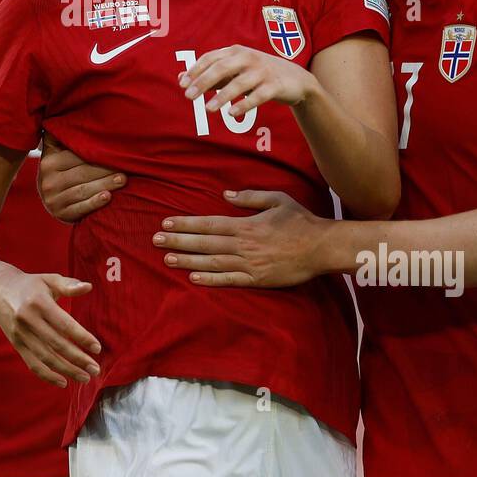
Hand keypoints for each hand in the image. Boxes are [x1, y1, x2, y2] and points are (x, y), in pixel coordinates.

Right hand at [0, 267, 100, 387]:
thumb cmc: (30, 285)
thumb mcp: (49, 279)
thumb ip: (69, 285)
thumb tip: (88, 287)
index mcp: (39, 303)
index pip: (64, 324)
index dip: (81, 337)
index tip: (97, 348)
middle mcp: (28, 320)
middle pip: (56, 344)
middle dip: (78, 359)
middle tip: (95, 369)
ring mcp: (20, 334)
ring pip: (46, 357)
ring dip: (67, 370)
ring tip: (85, 377)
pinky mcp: (16, 344)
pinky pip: (32, 364)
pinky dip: (47, 375)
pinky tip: (63, 382)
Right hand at [37, 132, 123, 222]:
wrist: (55, 199)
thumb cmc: (64, 167)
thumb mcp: (58, 150)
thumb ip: (63, 133)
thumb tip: (74, 104)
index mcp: (48, 160)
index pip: (76, 156)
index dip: (97, 154)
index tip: (115, 150)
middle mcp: (47, 180)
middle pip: (82, 173)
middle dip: (106, 170)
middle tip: (126, 167)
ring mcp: (52, 199)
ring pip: (83, 190)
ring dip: (105, 184)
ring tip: (123, 180)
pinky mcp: (61, 214)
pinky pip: (80, 208)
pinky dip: (95, 203)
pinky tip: (108, 197)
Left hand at [155, 190, 328, 287]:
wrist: (321, 247)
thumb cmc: (301, 221)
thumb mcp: (277, 199)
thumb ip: (250, 197)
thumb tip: (226, 195)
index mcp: (246, 225)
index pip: (208, 224)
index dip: (185, 224)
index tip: (166, 224)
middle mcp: (243, 245)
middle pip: (204, 243)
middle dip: (178, 242)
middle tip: (155, 241)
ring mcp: (250, 264)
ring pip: (212, 262)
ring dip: (187, 261)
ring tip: (167, 259)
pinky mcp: (258, 280)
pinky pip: (229, 280)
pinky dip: (210, 279)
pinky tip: (193, 278)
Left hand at [179, 45, 316, 117]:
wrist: (295, 78)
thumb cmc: (257, 74)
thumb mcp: (234, 71)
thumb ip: (210, 75)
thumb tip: (181, 79)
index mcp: (236, 52)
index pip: (211, 58)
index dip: (196, 70)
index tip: (182, 84)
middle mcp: (248, 58)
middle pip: (221, 68)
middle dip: (203, 82)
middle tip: (188, 96)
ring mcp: (262, 71)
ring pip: (239, 83)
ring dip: (222, 96)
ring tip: (207, 109)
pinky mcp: (275, 85)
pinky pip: (258, 96)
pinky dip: (244, 104)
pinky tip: (231, 113)